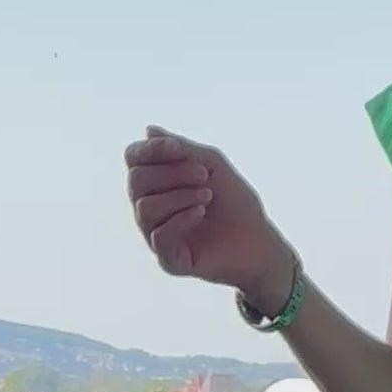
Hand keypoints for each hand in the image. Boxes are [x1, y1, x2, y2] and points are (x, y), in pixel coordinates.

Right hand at [124, 124, 289, 299]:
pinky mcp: (169, 261)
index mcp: (156, 183)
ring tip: (207, 196)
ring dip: (180, 196)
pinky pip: (159, 236)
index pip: (133, 158)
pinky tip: (201, 213)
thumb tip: (148, 130)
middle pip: (137, 180)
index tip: (180, 149)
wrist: (258, 240)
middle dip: (172, 173)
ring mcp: (156, 236)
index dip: (151, 149)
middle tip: (205, 176)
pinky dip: (181, 219)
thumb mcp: (211, 164)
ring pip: (145, 207)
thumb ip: (181, 148)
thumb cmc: (234, 201)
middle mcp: (149, 208)